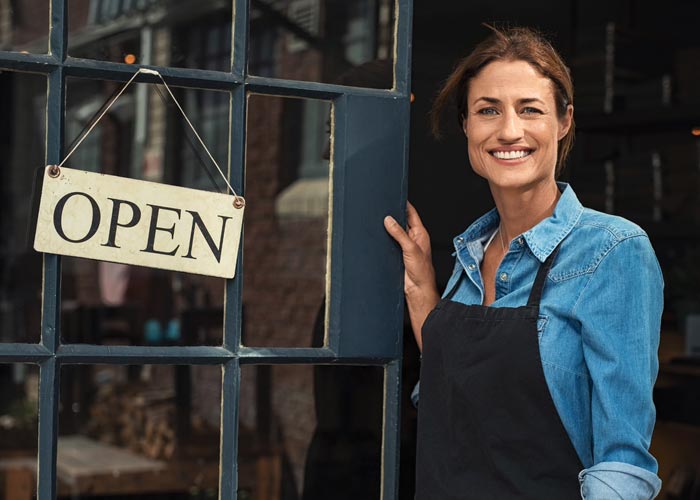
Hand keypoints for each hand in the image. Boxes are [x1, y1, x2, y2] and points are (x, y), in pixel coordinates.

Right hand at [384, 202, 439, 349]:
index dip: (403, 203)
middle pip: (401, 221)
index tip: (394, 195)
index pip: (411, 213)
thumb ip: (399, 233)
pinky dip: (383, 239)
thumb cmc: (421, 272)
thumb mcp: (410, 249)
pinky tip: (376, 236)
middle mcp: (413, 238)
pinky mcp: (397, 255)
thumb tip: (389, 220)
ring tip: (376, 220)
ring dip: (387, 228)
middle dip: (392, 214)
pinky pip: (389, 243)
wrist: (417, 290)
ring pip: (394, 232)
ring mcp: (404, 247)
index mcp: (420, 233)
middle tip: (381, 207)